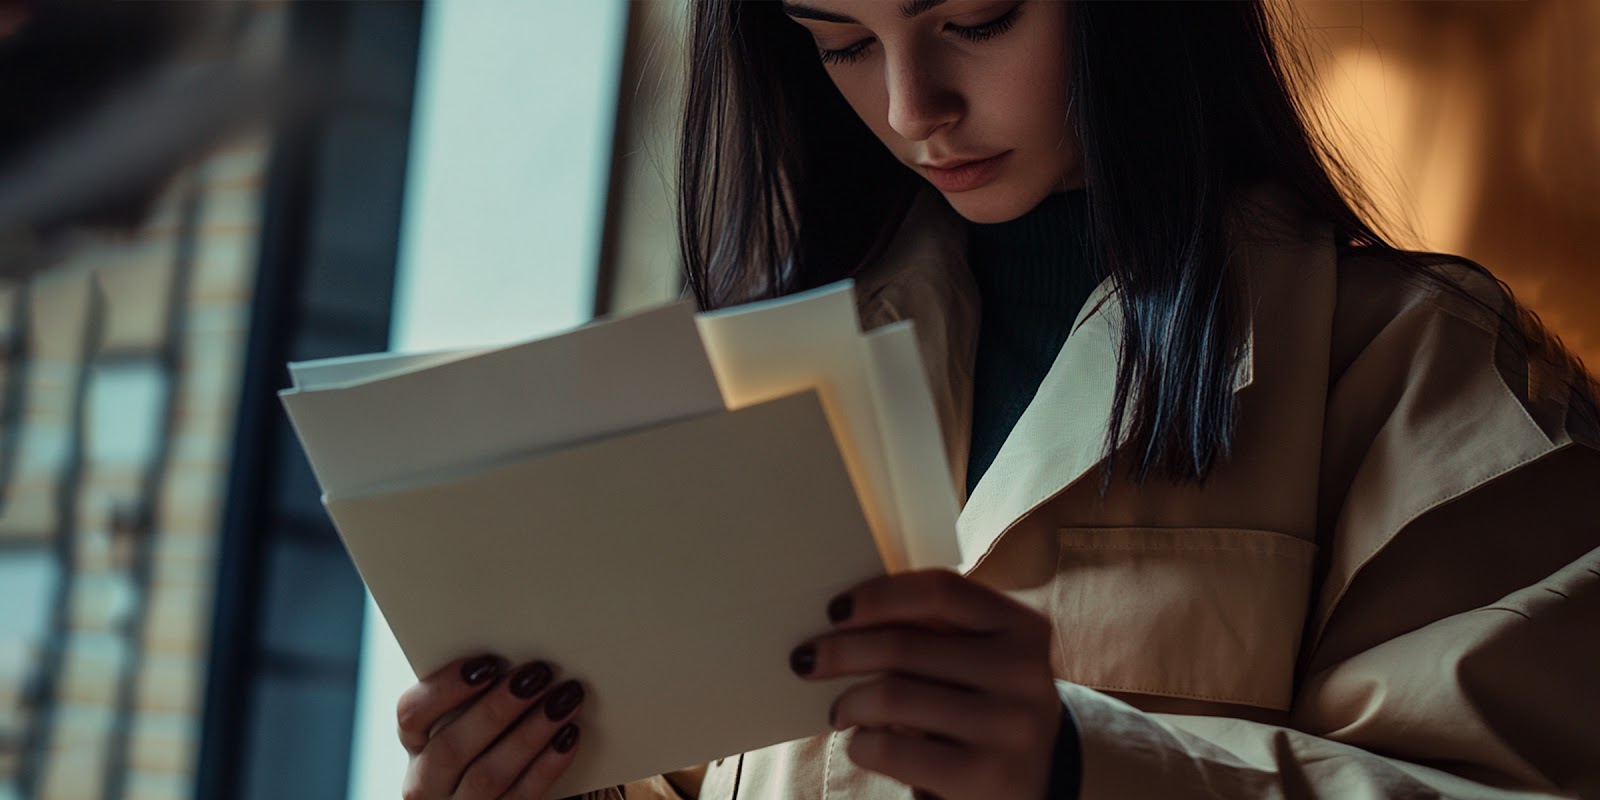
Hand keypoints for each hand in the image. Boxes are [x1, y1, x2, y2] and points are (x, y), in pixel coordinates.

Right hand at [397, 654, 587, 799]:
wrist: (492, 795)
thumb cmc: (488, 739)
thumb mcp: (469, 719)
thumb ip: (479, 693)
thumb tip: (520, 655)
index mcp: (416, 744)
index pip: (411, 714)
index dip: (446, 687)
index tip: (488, 663)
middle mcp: (426, 782)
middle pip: (450, 747)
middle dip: (497, 709)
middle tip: (538, 674)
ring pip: (487, 776)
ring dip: (529, 734)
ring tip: (563, 700)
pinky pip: (521, 798)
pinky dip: (547, 766)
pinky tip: (569, 736)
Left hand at [790, 569, 1061, 799]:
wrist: (1035, 781)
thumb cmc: (983, 703)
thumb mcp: (980, 658)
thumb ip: (934, 629)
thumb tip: (842, 613)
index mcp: (1023, 626)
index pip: (940, 591)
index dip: (878, 596)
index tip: (834, 609)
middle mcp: (1025, 673)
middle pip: (903, 645)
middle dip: (840, 651)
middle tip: (806, 660)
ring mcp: (1010, 728)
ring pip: (891, 696)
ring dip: (847, 702)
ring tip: (839, 710)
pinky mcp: (986, 776)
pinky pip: (891, 749)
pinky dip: (860, 744)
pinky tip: (862, 742)